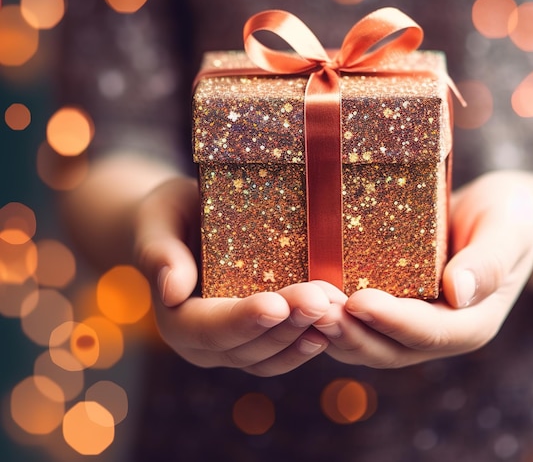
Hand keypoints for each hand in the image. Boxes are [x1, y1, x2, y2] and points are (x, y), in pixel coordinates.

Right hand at [133, 177, 333, 375]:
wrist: (185, 222)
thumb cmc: (169, 216)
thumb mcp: (159, 222)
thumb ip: (160, 252)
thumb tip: (171, 290)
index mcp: (175, 318)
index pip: (208, 328)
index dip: (243, 320)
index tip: (275, 305)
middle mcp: (203, 342)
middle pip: (246, 347)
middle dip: (286, 327)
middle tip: (320, 300)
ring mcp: (233, 344)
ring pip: (269, 355)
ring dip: (303, 335)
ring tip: (334, 309)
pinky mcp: (258, 336)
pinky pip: (282, 351)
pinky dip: (306, 342)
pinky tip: (333, 325)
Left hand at [313, 171, 532, 367]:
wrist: (497, 213)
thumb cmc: (509, 215)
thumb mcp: (508, 228)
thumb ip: (490, 261)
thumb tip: (460, 293)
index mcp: (472, 321)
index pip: (430, 332)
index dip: (393, 321)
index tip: (358, 301)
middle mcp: (440, 332)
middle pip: (390, 348)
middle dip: (350, 332)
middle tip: (313, 309)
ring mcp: (413, 323)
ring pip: (368, 342)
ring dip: (333, 330)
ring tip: (300, 306)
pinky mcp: (394, 307)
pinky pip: (360, 322)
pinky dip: (333, 317)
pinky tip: (304, 298)